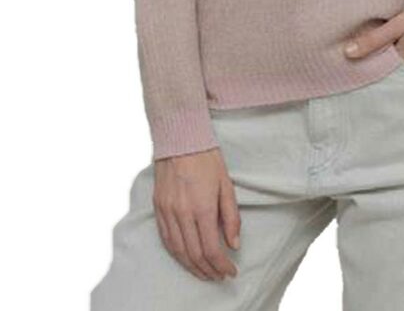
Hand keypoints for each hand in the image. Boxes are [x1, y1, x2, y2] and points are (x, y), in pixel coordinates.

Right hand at [153, 147, 240, 281]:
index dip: (222, 265)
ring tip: (205, 273)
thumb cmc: (207, 159)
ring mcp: (167, 211)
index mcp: (202, 207)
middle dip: (208, 270)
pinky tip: (186, 258)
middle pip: (194, 254)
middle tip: (219, 276)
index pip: (211, 249)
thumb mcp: (226, 184)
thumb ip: (231, 216)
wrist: (181, 138)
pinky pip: (166, 239)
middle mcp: (182, 213)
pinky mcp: (158, 208)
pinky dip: (176, 254)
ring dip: (192, 267)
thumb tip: (234, 244)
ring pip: (178, 251)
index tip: (231, 271)